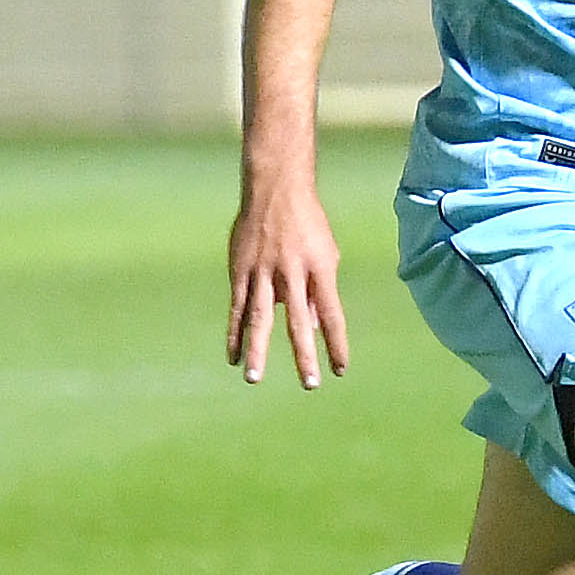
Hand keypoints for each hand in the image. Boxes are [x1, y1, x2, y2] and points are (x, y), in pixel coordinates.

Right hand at [227, 176, 350, 387]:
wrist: (275, 190)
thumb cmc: (307, 225)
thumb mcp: (325, 254)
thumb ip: (318, 291)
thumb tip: (315, 327)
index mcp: (320, 270)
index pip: (333, 314)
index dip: (336, 343)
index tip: (340, 369)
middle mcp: (292, 273)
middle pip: (299, 321)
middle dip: (303, 354)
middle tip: (309, 384)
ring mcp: (263, 272)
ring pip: (260, 317)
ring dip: (257, 349)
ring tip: (254, 378)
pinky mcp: (240, 270)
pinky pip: (237, 307)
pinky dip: (235, 333)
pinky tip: (234, 356)